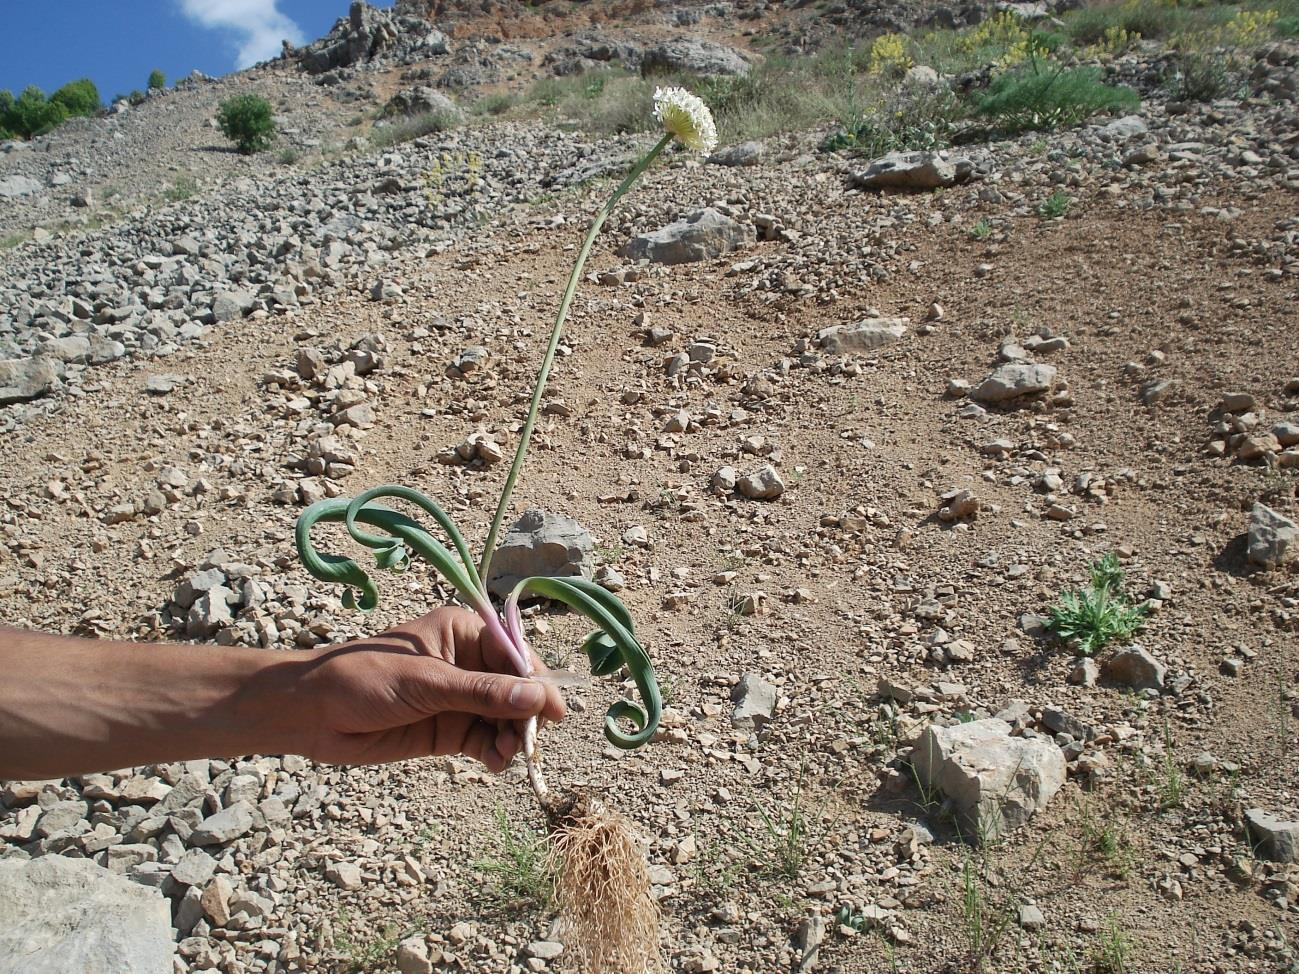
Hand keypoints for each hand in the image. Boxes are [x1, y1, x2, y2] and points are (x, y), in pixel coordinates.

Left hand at [299, 607, 565, 770]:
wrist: (312, 714)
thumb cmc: (363, 679)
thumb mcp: (426, 683)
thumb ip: (482, 693)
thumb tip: (537, 698)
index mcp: (463, 632)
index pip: (515, 654)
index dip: (537, 681)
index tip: (554, 711)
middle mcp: (468, 663)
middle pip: (516, 688)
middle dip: (526, 714)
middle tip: (527, 742)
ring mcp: (460, 698)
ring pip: (505, 718)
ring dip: (513, 737)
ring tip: (506, 756)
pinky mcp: (450, 729)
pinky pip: (487, 740)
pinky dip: (496, 752)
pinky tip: (494, 764)